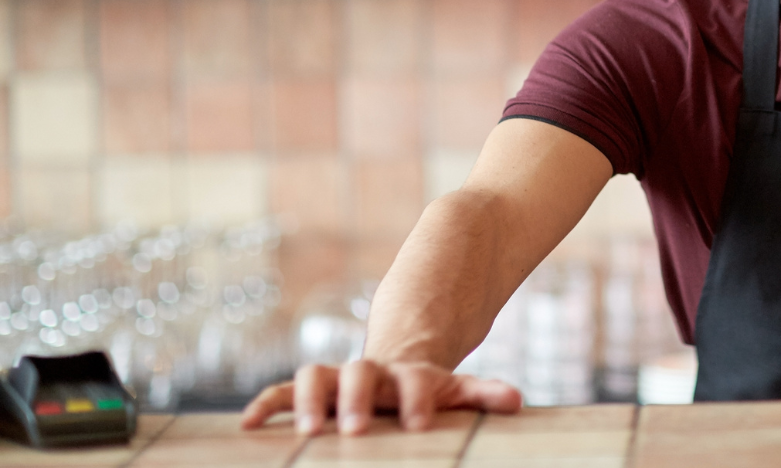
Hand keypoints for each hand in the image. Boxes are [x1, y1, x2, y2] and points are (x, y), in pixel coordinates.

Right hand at [240, 360, 522, 435]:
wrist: (395, 368)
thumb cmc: (427, 391)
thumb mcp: (456, 390)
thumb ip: (483, 394)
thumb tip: (516, 401)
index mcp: (410, 375)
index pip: (417, 379)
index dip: (418, 397)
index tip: (418, 423)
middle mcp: (371, 373)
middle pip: (361, 373)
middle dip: (355, 398)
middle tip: (353, 429)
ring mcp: (339, 378)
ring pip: (316, 376)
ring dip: (307, 400)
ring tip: (306, 430)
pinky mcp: (312, 389)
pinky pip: (283, 390)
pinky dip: (266, 403)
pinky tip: (248, 423)